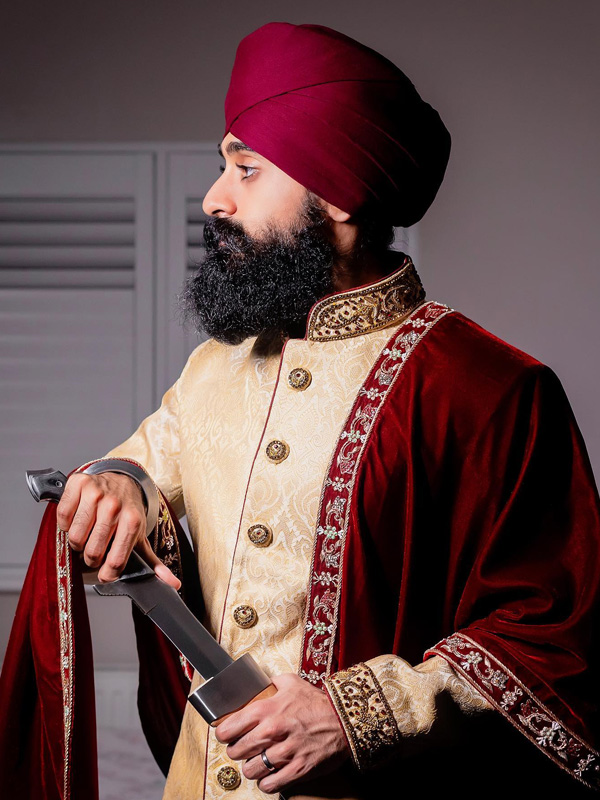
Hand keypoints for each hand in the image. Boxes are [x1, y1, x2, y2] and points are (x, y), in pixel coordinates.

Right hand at [56, 471, 179, 587]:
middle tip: (95, 550)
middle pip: (93, 552)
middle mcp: (115, 506)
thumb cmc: (128, 513)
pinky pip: (63, 517)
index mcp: (133, 521)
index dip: (107, 574)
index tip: (105, 572)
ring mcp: (97, 494)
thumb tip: (173, 584)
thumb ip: (155, 564)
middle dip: (91, 558)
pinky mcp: (79, 484)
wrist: (121, 481)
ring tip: (86, 535)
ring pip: (75, 537)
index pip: (115, 562)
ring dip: (77, 542)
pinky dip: (66, 524)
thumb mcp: (141, 537)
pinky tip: (77, 519)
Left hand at [215, 673, 349, 793]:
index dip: (223, 733)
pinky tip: (270, 774)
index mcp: (267, 710)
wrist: (344, 719)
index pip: (228, 728)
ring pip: (251, 771)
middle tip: (242, 748)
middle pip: (236, 751)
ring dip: (252, 768)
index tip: (226, 735)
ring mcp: (285, 752)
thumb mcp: (291, 683)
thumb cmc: (317, 702)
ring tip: (257, 762)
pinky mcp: (297, 770)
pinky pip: (269, 785)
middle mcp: (272, 731)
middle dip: (236, 751)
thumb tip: (258, 684)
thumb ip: (271, 683)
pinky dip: (266, 782)